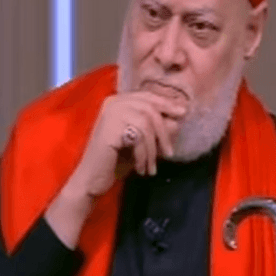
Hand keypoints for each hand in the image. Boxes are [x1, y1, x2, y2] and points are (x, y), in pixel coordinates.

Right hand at [66, 91, 186, 196]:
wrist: (92, 179)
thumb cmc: (116, 160)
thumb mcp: (142, 142)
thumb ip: (157, 128)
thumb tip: (178, 118)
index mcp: (118, 101)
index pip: (148, 96)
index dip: (166, 103)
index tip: (183, 113)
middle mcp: (113, 102)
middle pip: (150, 108)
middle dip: (164, 131)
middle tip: (170, 152)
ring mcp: (110, 114)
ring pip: (146, 122)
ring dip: (153, 148)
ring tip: (152, 166)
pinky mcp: (109, 128)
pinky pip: (138, 136)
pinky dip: (143, 155)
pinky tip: (141, 168)